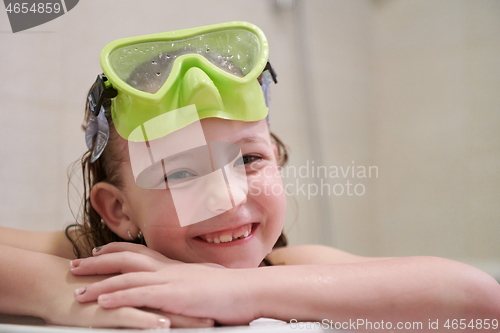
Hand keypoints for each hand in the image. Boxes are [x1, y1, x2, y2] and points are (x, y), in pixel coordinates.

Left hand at [70, 243, 259, 324]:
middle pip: (125, 259)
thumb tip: (180, 286)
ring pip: (127, 277)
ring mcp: (170, 281)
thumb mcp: (203, 281)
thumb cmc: (230, 289)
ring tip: (78, 290)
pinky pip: (140, 295)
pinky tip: (101, 301)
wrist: (249, 290)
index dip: (116, 250)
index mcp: (174, 265)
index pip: (140, 252)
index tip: (98, 250)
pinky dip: (118, 297)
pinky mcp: (173, 296)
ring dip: (99, 283)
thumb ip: (186, 282)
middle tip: (75, 264)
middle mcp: (168, 268)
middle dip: (97, 261)